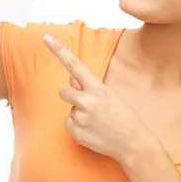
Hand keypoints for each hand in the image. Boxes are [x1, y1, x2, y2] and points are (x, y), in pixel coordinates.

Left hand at [43, 34, 152, 163]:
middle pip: (63, 91)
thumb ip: (89, 86)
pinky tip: (93, 131)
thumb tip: (72, 79)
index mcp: (97, 88)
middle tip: (87, 104)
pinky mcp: (77, 134)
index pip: (74, 64)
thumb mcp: (110, 95)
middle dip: (70, 95)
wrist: (134, 143)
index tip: (46, 37)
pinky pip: (69, 124)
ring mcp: (81, 118)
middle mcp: (86, 101)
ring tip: (96, 121)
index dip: (58, 50)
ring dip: (79, 113)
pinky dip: (78, 127)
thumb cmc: (125, 117)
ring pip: (69, 110)